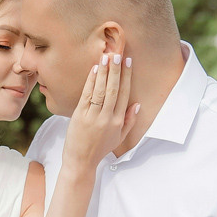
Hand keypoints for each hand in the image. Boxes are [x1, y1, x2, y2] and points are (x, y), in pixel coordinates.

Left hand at [62, 53, 137, 174]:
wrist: (81, 161)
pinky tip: (94, 70)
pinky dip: (91, 81)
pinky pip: (87, 95)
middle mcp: (107, 118)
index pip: (124, 94)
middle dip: (116, 70)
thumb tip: (137, 104)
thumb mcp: (119, 138)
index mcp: (118, 122)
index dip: (126, 77)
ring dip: (104, 72)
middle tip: (118, 54)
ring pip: (101, 90)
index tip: (128, 62)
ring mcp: (93, 116)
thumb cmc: (100, 149)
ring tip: (106, 57)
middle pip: (114, 89)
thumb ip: (129, 121)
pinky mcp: (79, 116)